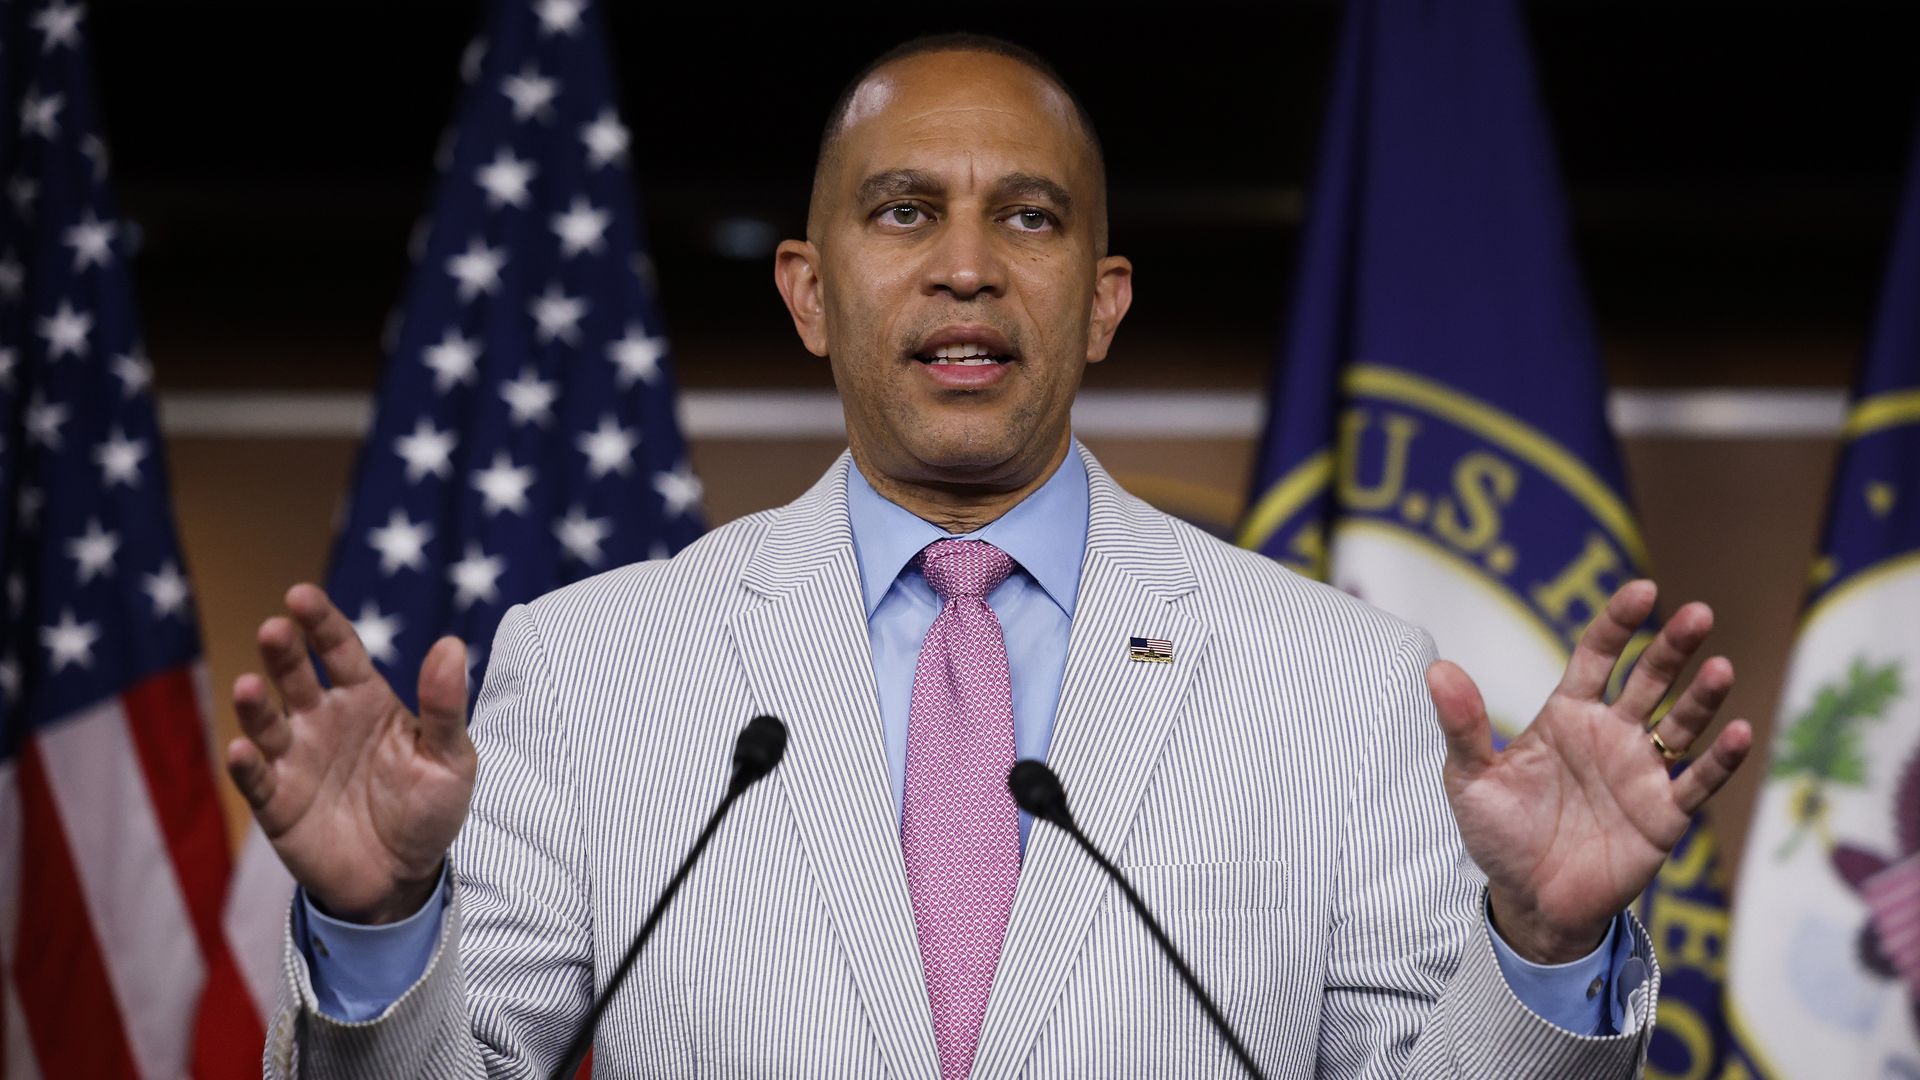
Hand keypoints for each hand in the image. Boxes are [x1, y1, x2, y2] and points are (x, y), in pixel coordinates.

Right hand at [225, 584, 475, 923]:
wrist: (403, 878)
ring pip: (266, 723)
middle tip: (275, 628)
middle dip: (282, 651)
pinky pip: (256, 779)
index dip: (321, 622)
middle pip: (296, 676)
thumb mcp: (450, 758)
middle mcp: (322, 720)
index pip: (339, 650)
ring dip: (254, 705)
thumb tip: (452, 644)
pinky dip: (245, 764)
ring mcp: (295, 759)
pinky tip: (240, 749)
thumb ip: (445, 706)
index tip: (301, 595)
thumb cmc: (428, 809)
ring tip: (248, 686)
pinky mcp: (276, 802)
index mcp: (365, 699)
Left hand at [1427, 580, 1751, 963]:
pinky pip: (1698, 782)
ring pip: (1681, 723)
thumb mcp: (1469, 779)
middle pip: (1649, 680)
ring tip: (1719, 668)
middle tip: (1697, 614)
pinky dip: (1721, 760)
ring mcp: (1642, 772)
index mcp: (1567, 715)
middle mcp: (1612, 735)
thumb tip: (1436, 668)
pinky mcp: (1663, 815)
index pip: (1598, 656)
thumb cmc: (1499, 833)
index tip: (1643, 590)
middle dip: (1673, 647)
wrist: (1529, 901)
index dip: (1619, 623)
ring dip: (1702, 697)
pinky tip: (1738, 732)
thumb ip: (1461, 725)